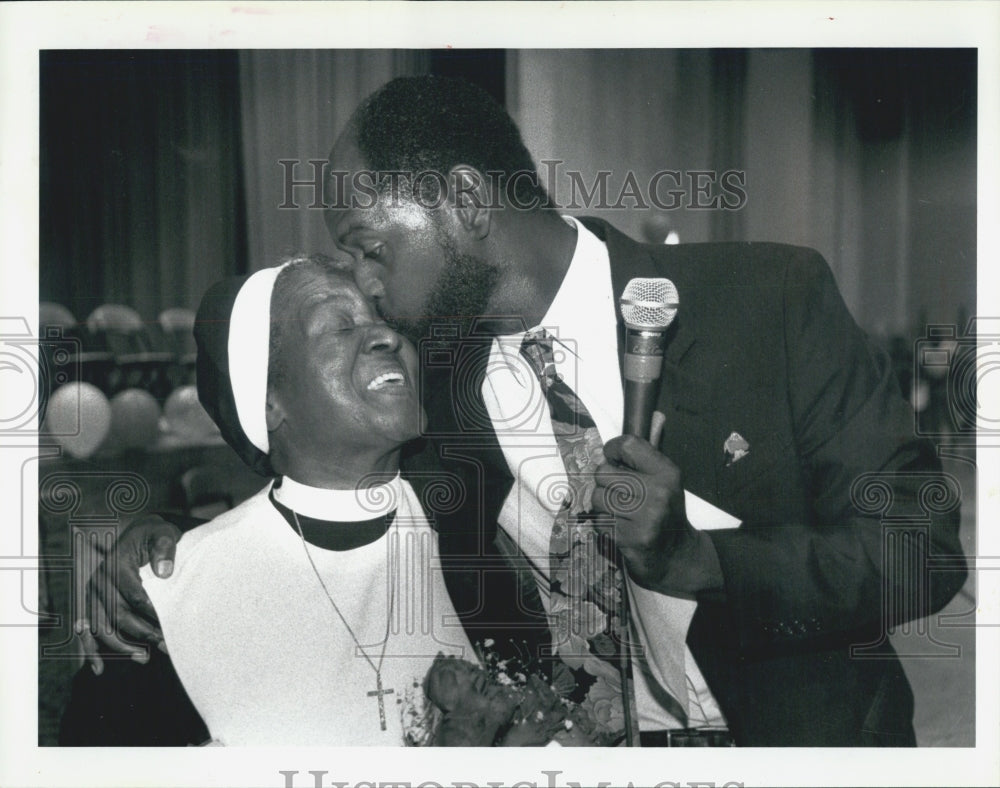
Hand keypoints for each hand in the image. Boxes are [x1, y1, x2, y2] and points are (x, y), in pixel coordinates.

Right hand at [80, 515, 179, 674]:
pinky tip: (99, 668)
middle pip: (118, 615)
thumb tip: (164, 572)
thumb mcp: (163, 534)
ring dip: (122, 646)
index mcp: (116, 564)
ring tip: (145, 658)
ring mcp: (92, 593)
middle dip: (143, 634)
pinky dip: (91, 650)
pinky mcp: (91, 603)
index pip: (135, 595)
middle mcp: (99, 581)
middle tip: (166, 645)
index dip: (153, 613)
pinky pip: (87, 630)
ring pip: (101, 628)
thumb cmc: (153, 536)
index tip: (171, 627)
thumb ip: (165, 549)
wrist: (136, 534)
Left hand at [593, 434, 722, 596]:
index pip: (628, 444)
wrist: (676, 555)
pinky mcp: (629, 539)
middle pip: (603, 473)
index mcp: (667, 472)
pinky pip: (598, 521)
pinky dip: (604, 525)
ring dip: (602, 506)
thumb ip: (650, 453)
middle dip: (605, 483)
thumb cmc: (665, 511)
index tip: (614, 459)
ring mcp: (644, 517)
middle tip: (620, 494)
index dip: (613, 450)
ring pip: (596, 498)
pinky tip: (621, 528)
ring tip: (621, 512)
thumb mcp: (666, 479)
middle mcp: (657, 492)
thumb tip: (655, 416)